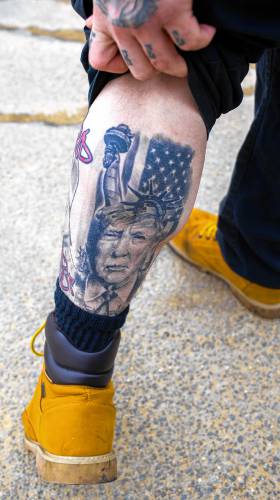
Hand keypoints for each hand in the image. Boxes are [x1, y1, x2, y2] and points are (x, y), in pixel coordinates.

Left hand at [86, 0, 215, 79]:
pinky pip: (191, 41)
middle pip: (140, 71)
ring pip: (166, 63)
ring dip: (182, 62)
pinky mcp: (172, 11)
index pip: (100, 61)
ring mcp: (147, 21)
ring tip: (192, 47)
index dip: (118, 65)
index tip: (134, 56)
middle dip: (159, 68)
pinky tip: (206, 29)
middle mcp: (122, 26)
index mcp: (104, 18)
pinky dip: (203, 38)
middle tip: (173, 57)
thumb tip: (89, 22)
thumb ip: (101, 8)